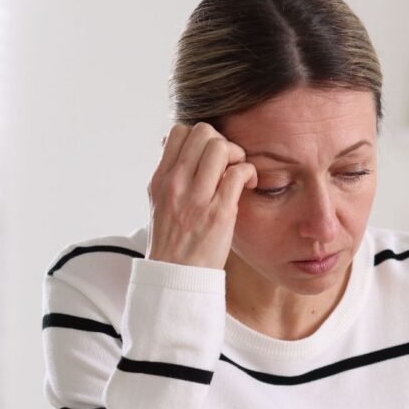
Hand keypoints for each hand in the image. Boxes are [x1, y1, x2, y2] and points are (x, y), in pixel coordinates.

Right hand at [146, 123, 258, 268]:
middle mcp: (176, 184)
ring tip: (238, 173)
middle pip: (202, 132)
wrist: (176, 277)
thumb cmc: (173, 242)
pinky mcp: (219, 212)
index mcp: (160, 179)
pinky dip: (249, 172)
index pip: (178, 132)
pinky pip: (238, 173)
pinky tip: (248, 186)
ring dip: (237, 154)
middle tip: (228, 163)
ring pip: (221, 146)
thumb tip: (174, 145)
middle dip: (222, 141)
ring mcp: (197, 197)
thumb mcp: (160, 203)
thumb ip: (170, 175)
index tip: (208, 157)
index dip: (199, 137)